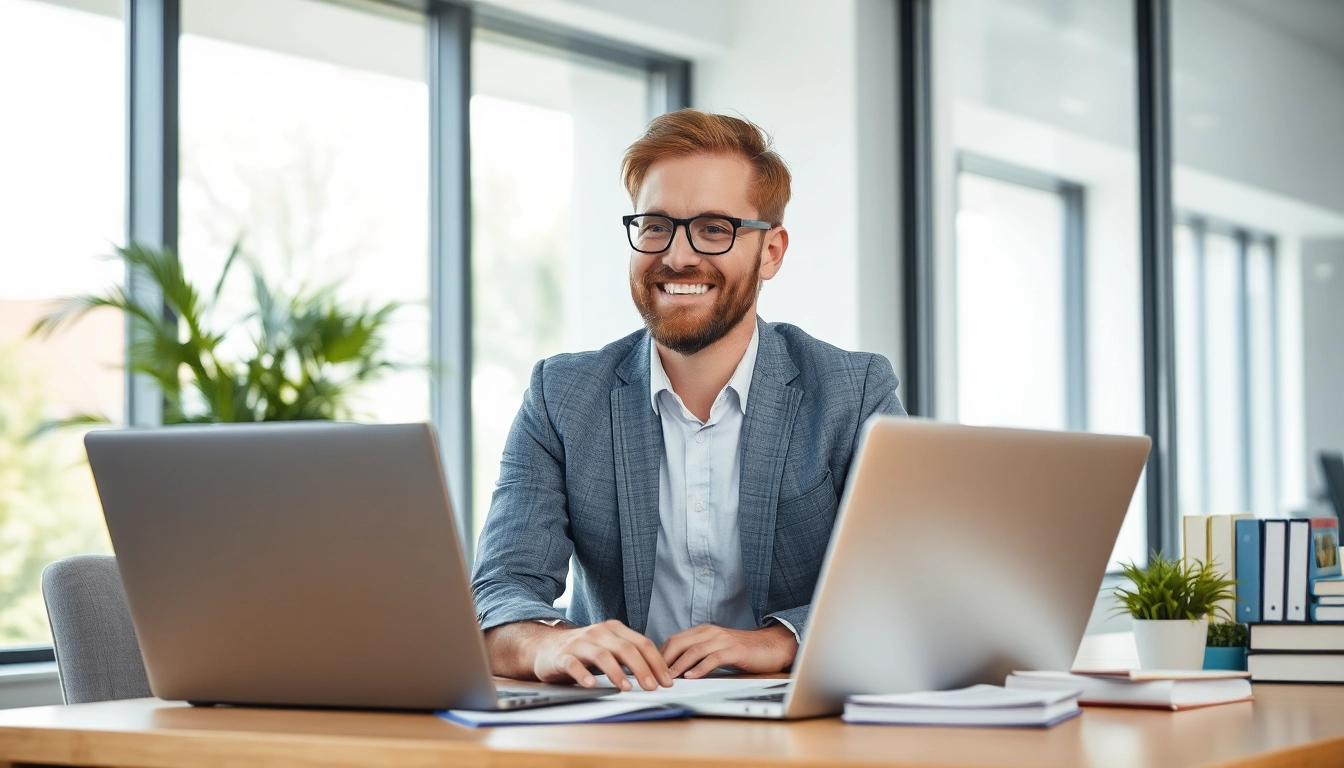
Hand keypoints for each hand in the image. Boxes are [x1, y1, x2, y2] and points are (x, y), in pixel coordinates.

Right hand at [532, 619, 672, 690]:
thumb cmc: (583, 650)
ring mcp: (579, 643)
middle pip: (626, 648)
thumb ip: (629, 655)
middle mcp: (598, 633)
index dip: (656, 662)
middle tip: (652, 687)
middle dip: (642, 669)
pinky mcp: (562, 656)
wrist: (546, 647)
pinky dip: (584, 675)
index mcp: (614, 629)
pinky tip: (592, 684)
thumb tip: (658, 675)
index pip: (642, 643)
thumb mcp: (609, 647)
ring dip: (617, 673)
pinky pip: (574, 664)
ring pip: (602, 655)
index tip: (666, 680)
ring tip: (626, 688)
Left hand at [660, 623, 798, 678]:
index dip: (660, 655)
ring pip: (693, 650)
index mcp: (704, 631)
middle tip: (653, 676)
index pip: (674, 640)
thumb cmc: (744, 650)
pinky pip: (713, 658)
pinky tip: (691, 677)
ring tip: (668, 679)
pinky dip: (700, 668)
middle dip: (664, 660)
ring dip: (678, 666)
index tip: (650, 669)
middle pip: (679, 643)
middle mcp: (710, 632)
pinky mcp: (734, 650)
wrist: (772, 646)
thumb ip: (699, 655)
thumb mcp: (717, 650)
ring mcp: (722, 640)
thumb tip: (677, 671)